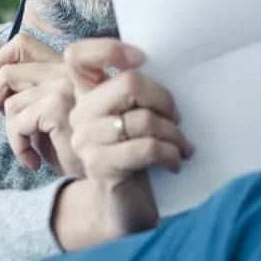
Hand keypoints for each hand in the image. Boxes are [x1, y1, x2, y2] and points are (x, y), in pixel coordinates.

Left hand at [0, 33, 82, 175]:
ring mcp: (63, 85)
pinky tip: (33, 161)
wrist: (105, 173)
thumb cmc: (77, 148)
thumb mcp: (51, 117)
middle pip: (7, 70)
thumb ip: (30, 97)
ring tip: (27, 153)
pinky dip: (18, 146)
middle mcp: (66, 71)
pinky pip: (17, 123)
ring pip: (10, 103)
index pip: (23, 44)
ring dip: (11, 134)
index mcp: (65, 68)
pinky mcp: (58, 105)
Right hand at [59, 39, 193, 244]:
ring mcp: (86, 141)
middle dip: (164, 100)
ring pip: (145, 119)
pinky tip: (175, 163)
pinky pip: (147, 147)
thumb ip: (137, 95)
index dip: (110, 49)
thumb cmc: (136, 159)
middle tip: (177, 120)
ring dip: (174, 135)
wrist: (122, 210)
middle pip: (129, 83)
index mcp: (86, 97)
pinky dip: (171, 154)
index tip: (142, 59)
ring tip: (182, 148)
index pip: (78, 56)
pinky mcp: (101, 166)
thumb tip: (171, 67)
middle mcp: (79, 115)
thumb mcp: (134, 120)